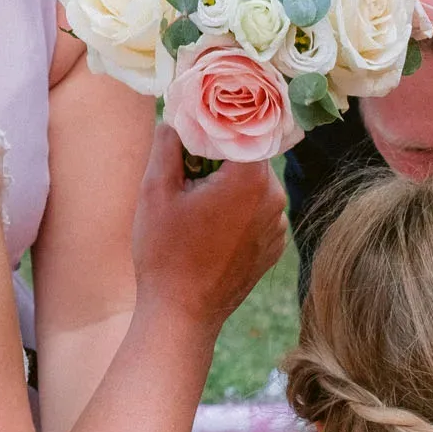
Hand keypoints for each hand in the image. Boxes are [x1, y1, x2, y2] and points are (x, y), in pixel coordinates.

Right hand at [129, 126, 286, 328]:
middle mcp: (273, 198)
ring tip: (195, 201)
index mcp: (250, 179)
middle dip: (220, 156)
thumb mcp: (155, 191)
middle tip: (187, 164)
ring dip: (228, 184)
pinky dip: (237, 210)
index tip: (198, 121)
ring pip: (253, 185)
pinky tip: (209, 226)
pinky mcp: (273, 247)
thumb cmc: (165, 253)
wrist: (182, 314)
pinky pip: (257, 213)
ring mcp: (276, 225)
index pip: (243, 129)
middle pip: (249, 156)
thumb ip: (167, 145)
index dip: (219, 122)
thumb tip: (174, 117)